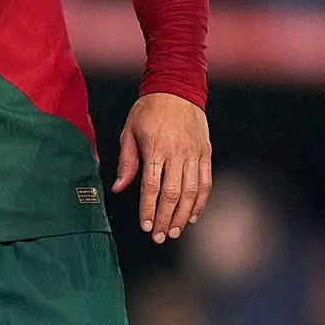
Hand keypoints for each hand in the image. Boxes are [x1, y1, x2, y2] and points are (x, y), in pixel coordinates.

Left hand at [111, 92, 211, 242]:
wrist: (177, 88)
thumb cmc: (149, 110)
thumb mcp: (130, 131)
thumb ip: (126, 162)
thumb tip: (118, 188)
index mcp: (155, 147)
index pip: (152, 186)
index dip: (149, 209)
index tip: (146, 226)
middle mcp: (177, 152)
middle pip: (173, 194)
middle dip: (166, 219)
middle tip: (160, 237)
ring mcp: (194, 153)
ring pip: (191, 191)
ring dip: (184, 215)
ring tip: (176, 231)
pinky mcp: (205, 152)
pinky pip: (206, 181)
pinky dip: (201, 201)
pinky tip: (194, 215)